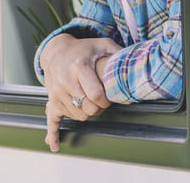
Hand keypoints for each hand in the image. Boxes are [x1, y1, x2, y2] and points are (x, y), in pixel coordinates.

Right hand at [40, 34, 120, 150]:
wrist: (56, 51)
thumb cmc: (83, 49)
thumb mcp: (103, 44)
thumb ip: (119, 53)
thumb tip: (138, 62)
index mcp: (79, 66)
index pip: (96, 95)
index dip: (107, 101)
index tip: (110, 97)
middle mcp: (65, 80)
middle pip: (88, 109)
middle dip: (99, 108)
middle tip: (102, 100)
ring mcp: (56, 91)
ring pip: (78, 116)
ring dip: (88, 113)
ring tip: (91, 102)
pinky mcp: (51, 99)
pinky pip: (54, 120)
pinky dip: (56, 132)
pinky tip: (55, 145)